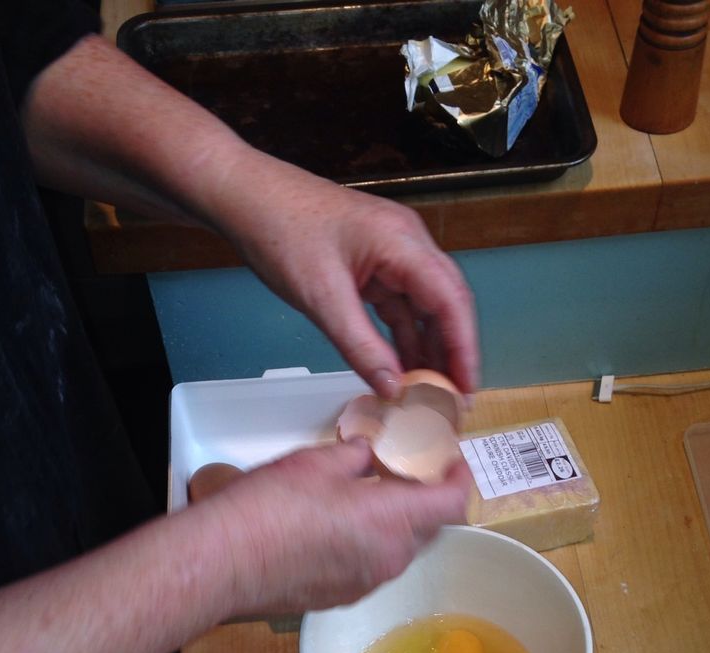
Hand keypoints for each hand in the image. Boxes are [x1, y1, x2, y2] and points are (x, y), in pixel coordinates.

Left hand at [23, 37, 477, 399]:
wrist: (243, 197)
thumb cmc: (279, 229)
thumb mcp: (322, 299)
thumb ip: (362, 348)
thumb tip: (394, 388)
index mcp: (402, 242)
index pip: (451, 301)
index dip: (463, 348)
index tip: (467, 388)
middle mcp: (406, 244)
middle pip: (446, 305)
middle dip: (453, 353)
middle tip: (455, 399)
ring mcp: (390, 253)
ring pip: (424, 308)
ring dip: (428, 349)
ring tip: (431, 393)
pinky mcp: (371, 265)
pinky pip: (398, 307)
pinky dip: (403, 338)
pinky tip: (403, 369)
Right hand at [201, 438, 471, 615]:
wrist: (222, 564)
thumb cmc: (269, 508)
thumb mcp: (317, 463)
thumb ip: (355, 456)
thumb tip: (367, 454)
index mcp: (393, 521)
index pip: (453, 503)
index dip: (461, 479)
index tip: (453, 461)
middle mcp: (390, 559)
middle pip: (430, 528)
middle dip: (427, 500)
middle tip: (408, 472)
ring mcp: (366, 583)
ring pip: (400, 549)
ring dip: (397, 524)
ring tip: (370, 497)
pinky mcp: (341, 598)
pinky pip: (372, 566)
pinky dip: (371, 544)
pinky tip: (341, 526)